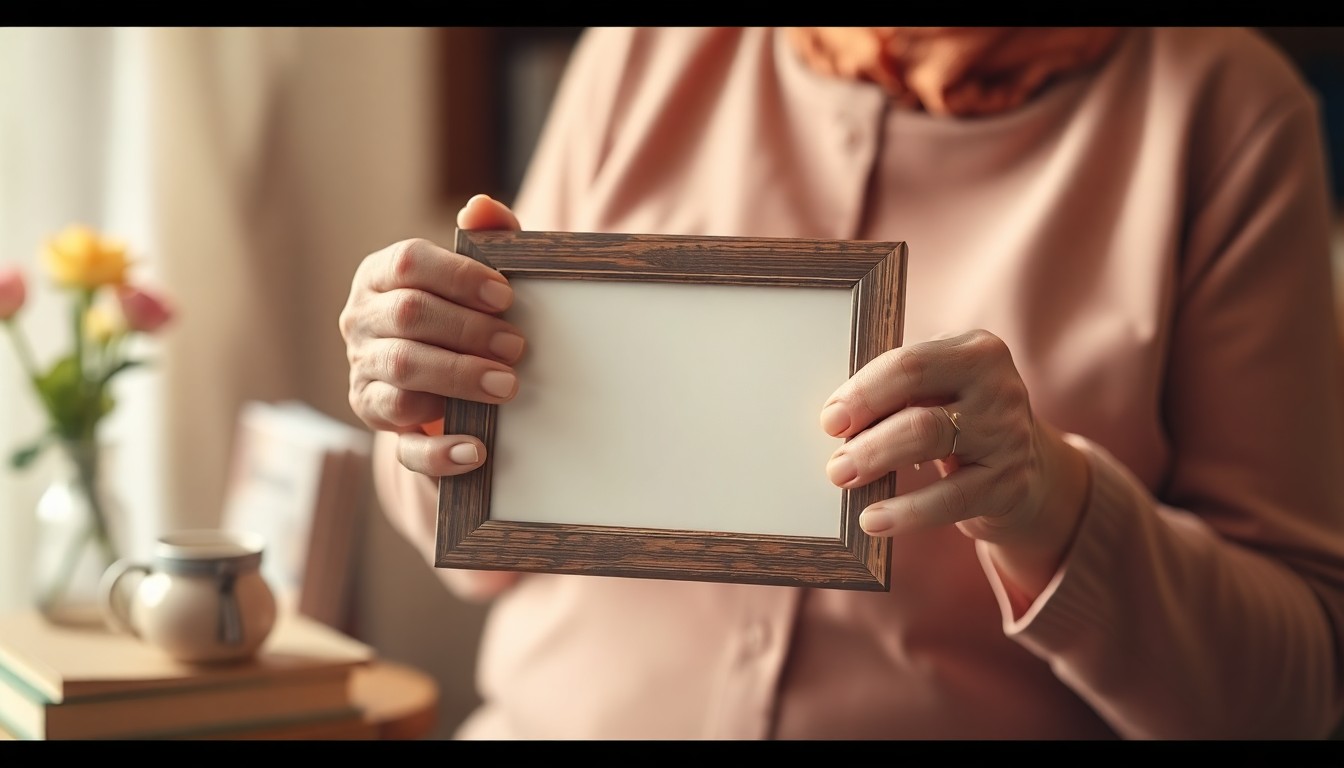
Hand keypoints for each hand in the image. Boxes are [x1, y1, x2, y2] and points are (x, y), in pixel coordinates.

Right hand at [339, 194, 525, 477]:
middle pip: (407, 317)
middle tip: (517, 346)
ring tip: (507, 386)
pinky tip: (477, 449)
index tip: (506, 296)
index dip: (458, 277)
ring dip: (459, 378)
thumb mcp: (478, 279)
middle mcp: (361, 322)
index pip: (408, 264)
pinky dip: (441, 449)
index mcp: (380, 276)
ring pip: (403, 372)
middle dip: (467, 330)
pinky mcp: (377, 421)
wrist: (445, 380)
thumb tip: (481, 208)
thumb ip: (488, 240)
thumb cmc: (464, 314)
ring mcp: (364, 373)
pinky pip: (401, 444)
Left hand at [820, 329, 1089, 599]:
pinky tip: (872, 520)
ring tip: (842, 478)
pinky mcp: (1010, 485)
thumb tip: (836, 417)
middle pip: (919, 407)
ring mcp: (1008, 436)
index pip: (911, 364)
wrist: (1028, 468)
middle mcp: (999, 388)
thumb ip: (899, 390)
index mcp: (977, 351)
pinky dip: (906, 512)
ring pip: (930, 443)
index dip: (864, 392)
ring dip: (877, 461)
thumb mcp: (941, 390)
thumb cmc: (962, 417)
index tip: (830, 419)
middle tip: (833, 460)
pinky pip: (950, 499)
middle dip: (866, 434)